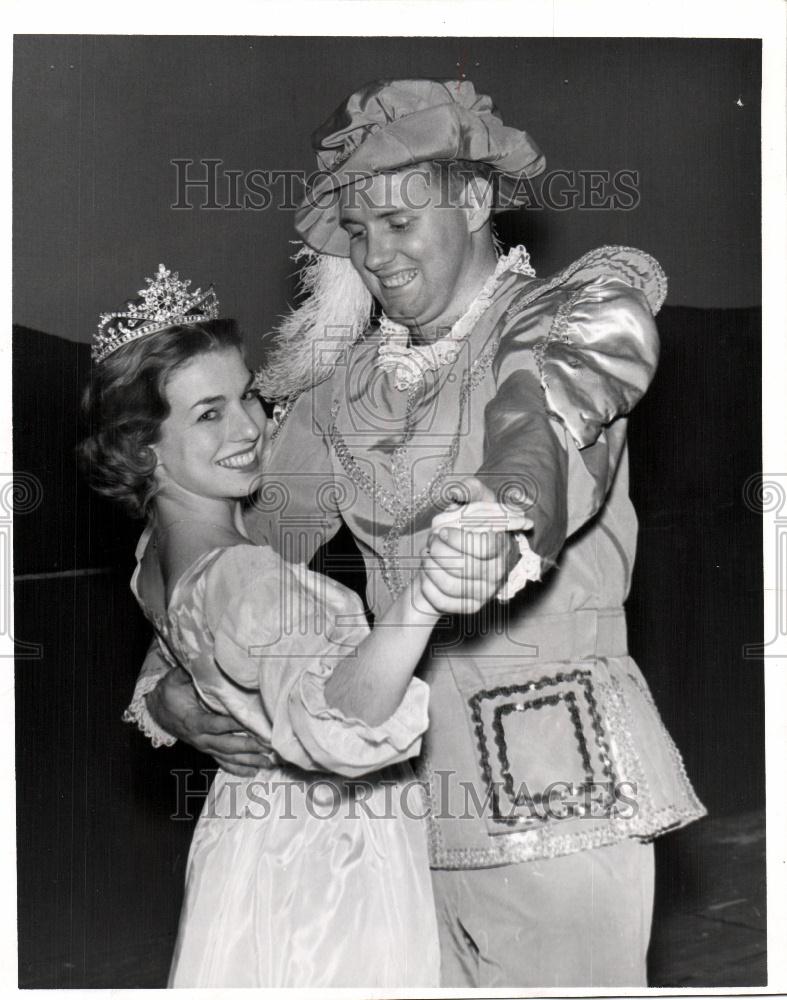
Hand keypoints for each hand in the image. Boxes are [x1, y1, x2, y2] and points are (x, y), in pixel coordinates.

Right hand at [146, 667, 274, 777]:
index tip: (252, 724)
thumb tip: (204, 659)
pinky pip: (223, 762)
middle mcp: (200, 738)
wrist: (158, 710)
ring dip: (249, 760)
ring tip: (269, 762)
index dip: (234, 725)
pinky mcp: (207, 750)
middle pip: (227, 745)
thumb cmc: (170, 693)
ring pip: (228, 756)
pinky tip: (253, 772)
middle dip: (249, 746)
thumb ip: (189, 673)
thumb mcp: (175, 680)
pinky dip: (238, 768)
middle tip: (269, 746)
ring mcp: (204, 746)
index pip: (217, 724)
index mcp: (194, 721)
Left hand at [416, 500, 531, 614]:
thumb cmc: (460, 527)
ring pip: (451, 584)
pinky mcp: (470, 607)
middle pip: (465, 566)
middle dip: (439, 551)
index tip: (443, 532)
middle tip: (432, 543)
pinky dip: (427, 586)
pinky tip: (428, 576)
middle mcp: (498, 572)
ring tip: (428, 558)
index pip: (485, 546)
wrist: (447, 557)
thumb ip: (469, 490)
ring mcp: (485, 592)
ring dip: (430, 568)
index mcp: (503, 545)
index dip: (458, 539)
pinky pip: (442, 601)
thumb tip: (457, 489)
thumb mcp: (467, 503)